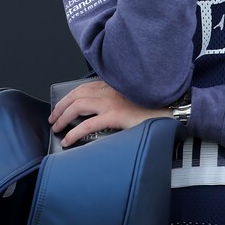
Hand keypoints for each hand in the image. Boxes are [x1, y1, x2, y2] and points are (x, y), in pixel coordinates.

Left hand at [48, 80, 167, 147]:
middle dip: (60, 107)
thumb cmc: (153, 105)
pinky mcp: (115, 116)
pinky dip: (74, 132)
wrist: (171, 108)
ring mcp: (111, 102)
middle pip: (75, 95)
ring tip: (57, 128)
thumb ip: (115, 98)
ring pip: (77, 106)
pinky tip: (68, 140)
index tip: (60, 106)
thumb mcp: (130, 97)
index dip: (68, 97)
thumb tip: (100, 110)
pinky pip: (87, 125)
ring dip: (62, 117)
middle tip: (53, 119)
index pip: (82, 88)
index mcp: (112, 84)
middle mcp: (109, 90)